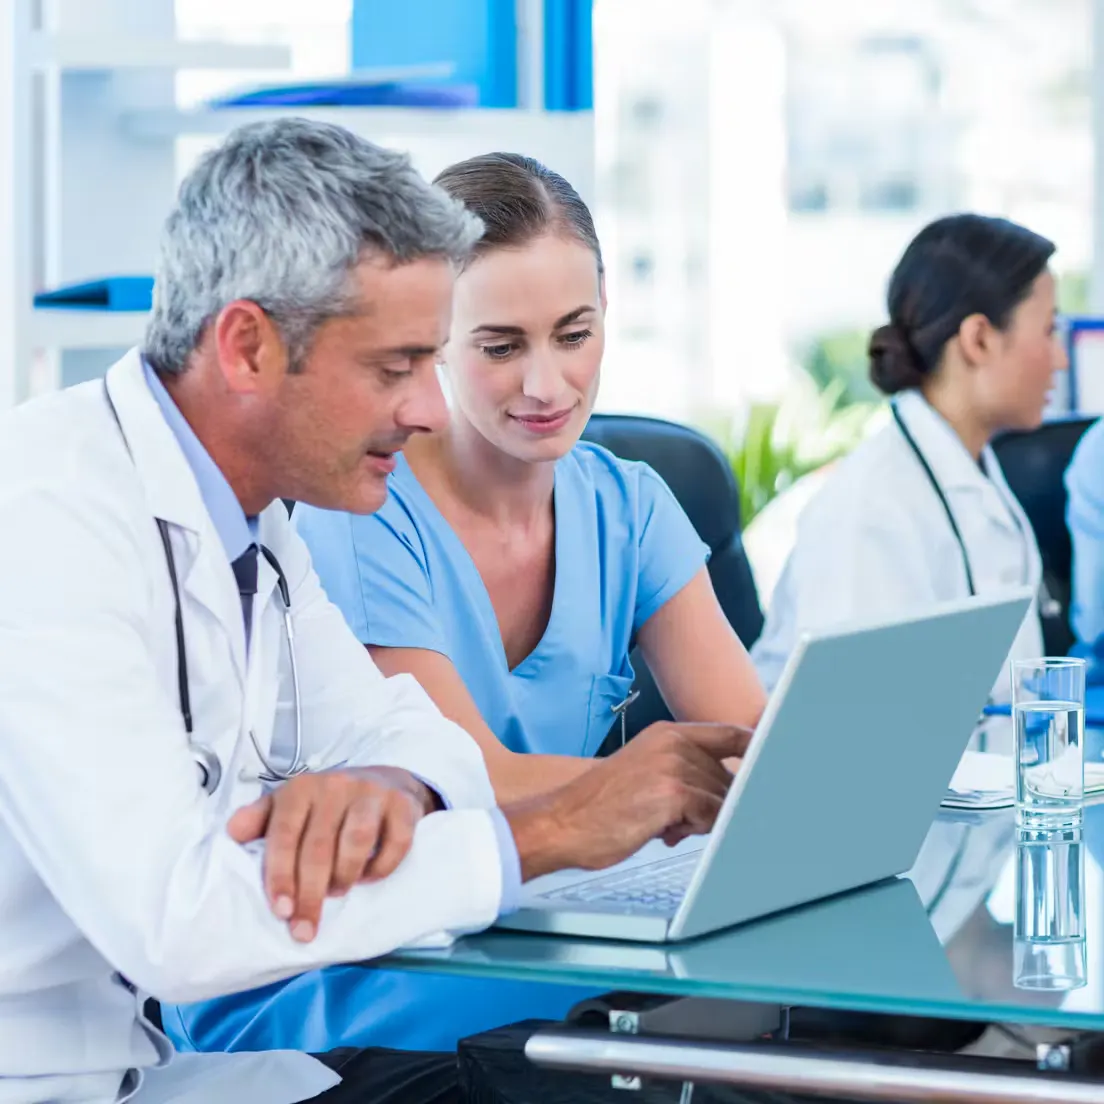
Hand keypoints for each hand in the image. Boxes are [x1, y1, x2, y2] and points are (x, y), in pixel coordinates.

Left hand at [227, 767, 437, 941]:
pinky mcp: (403, 804)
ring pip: (356, 840)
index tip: (281, 911)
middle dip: (310, 895)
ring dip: (345, 876)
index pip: (285, 834)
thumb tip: (231, 833)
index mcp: (300, 789)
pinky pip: (396, 841)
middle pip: (319, 846)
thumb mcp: (290, 804)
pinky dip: (382, 867)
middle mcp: (335, 786)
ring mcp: (371, 793)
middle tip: (305, 929)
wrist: (384, 780)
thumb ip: (260, 818)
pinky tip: (370, 877)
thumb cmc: (329, 803)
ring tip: (338, 893)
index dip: (280, 875)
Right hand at [502, 722, 752, 880]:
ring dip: (703, 822)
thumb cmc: (600, 808)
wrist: (563, 822)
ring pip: (722, 799)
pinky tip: (664, 832)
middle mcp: (674, 743)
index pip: (732, 735)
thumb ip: (683, 777)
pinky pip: (710, 816)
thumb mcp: (645, 776)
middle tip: (679, 822)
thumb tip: (723, 799)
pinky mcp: (673, 792)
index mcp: (668, 735)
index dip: (757, 752)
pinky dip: (695, 831)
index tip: (779, 767)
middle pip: (730, 777)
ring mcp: (675, 765)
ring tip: (665, 826)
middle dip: (716, 805)